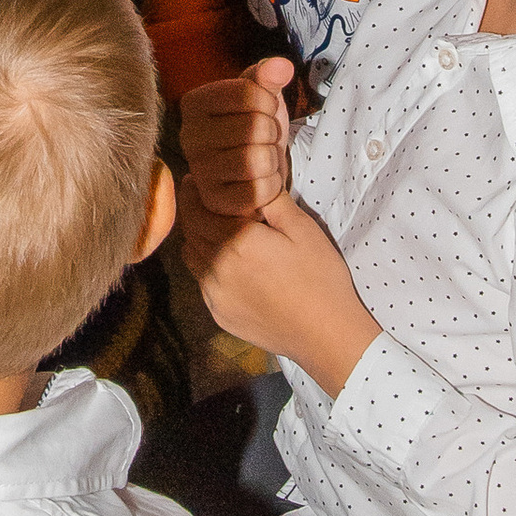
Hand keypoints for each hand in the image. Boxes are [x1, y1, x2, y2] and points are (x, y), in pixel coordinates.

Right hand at [179, 57, 293, 221]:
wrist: (252, 174)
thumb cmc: (255, 130)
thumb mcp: (262, 98)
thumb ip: (269, 76)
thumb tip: (282, 65)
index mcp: (194, 103)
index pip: (248, 93)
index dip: (268, 102)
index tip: (262, 111)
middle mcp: (188, 135)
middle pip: (256, 126)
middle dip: (271, 133)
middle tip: (262, 139)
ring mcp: (199, 170)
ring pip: (258, 159)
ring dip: (272, 160)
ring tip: (261, 159)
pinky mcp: (213, 201)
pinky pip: (258, 191)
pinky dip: (270, 186)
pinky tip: (258, 182)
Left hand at [184, 187, 381, 402]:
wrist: (325, 335)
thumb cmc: (319, 277)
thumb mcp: (303, 228)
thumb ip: (272, 200)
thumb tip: (252, 181)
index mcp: (236, 240)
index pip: (196, 209)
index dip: (194, 192)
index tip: (197, 180)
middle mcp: (216, 267)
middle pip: (190, 231)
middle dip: (195, 213)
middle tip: (205, 200)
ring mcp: (214, 295)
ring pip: (192, 257)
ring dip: (198, 239)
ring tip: (217, 230)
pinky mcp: (219, 314)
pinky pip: (202, 282)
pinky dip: (207, 266)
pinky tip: (228, 263)